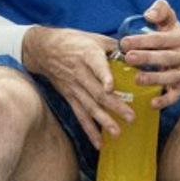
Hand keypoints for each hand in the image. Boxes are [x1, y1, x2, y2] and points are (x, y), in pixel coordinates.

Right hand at [22, 26, 129, 148]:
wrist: (44, 49)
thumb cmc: (74, 40)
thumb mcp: (94, 37)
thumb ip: (114, 46)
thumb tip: (136, 54)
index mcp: (88, 55)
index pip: (96, 66)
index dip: (103, 76)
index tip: (111, 87)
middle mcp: (80, 73)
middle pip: (97, 92)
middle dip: (114, 106)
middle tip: (130, 117)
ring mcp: (73, 87)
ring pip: (89, 106)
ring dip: (103, 121)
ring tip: (117, 133)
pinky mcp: (69, 97)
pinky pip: (80, 115)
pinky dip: (89, 130)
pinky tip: (99, 143)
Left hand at [120, 0, 179, 108]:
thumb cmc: (174, 36)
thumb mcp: (170, 20)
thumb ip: (160, 10)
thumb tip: (149, 14)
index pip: (161, 39)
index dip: (143, 40)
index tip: (124, 42)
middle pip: (165, 57)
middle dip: (146, 58)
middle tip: (128, 57)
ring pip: (171, 77)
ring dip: (154, 78)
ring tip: (137, 79)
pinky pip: (175, 95)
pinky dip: (165, 101)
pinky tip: (152, 103)